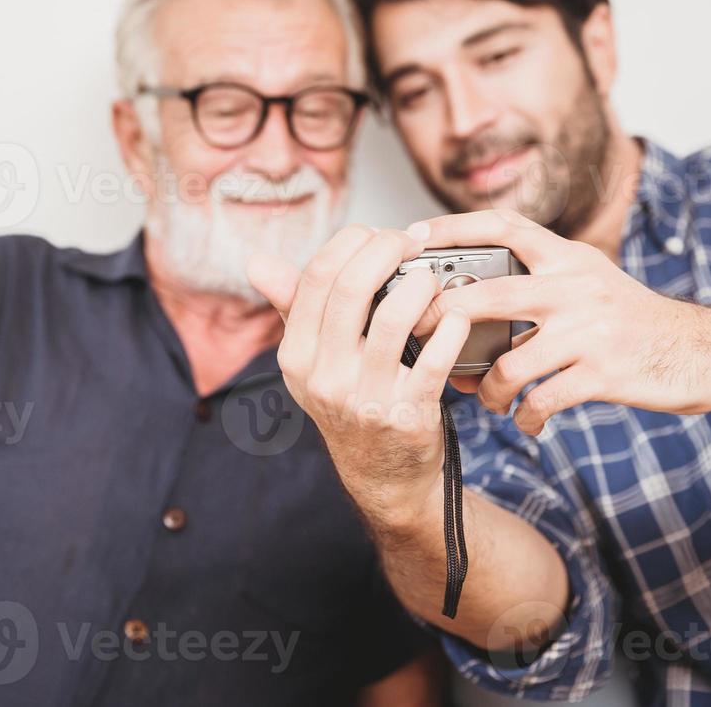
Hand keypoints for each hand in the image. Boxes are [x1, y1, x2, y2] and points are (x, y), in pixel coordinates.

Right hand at [247, 225, 473, 528]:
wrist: (383, 477)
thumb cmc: (350, 402)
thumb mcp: (312, 361)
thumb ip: (291, 306)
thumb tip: (255, 261)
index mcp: (296, 355)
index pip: (317, 277)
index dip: (352, 242)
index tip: (377, 233)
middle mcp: (324, 377)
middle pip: (351, 288)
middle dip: (386, 249)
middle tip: (409, 240)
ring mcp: (366, 398)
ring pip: (394, 317)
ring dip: (420, 285)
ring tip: (429, 278)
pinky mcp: (408, 414)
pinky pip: (435, 358)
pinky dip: (451, 327)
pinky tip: (455, 317)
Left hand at [408, 209, 710, 434]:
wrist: (706, 352)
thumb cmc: (634, 322)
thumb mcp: (591, 281)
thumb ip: (541, 281)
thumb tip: (469, 300)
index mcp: (570, 258)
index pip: (504, 225)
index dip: (454, 226)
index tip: (412, 236)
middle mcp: (577, 286)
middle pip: (489, 294)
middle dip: (443, 319)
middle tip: (418, 337)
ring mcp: (590, 331)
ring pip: (508, 364)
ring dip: (487, 392)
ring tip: (489, 402)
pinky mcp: (604, 374)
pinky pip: (543, 401)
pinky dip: (527, 417)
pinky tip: (529, 421)